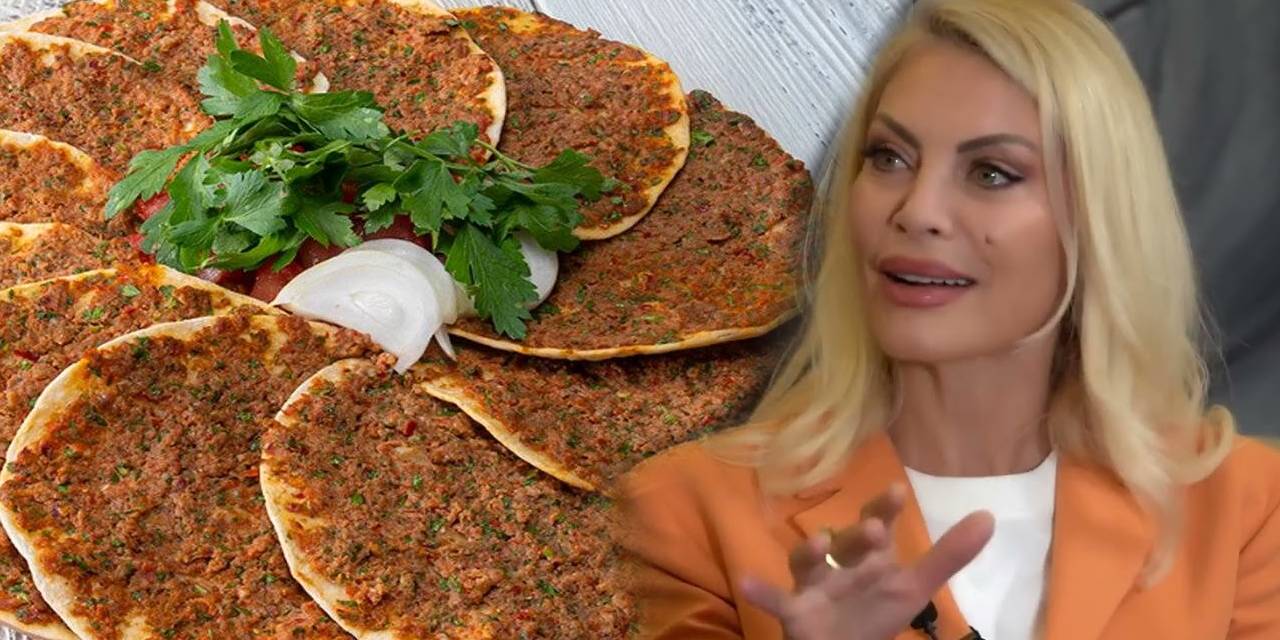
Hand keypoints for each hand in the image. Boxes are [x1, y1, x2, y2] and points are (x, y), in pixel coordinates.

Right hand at [739, 483, 993, 639]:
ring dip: (809, 551)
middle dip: (857, 534)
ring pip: (807, 564)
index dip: (884, 508)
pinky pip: (776, 600)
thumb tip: (988, 515)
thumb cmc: (873, 612)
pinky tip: (747, 582)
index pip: (876, 523)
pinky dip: (761, 592)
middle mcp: (839, 564)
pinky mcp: (794, 611)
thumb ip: (949, 554)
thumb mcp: (915, 587)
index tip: (896, 491)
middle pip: (845, 542)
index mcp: (868, 556)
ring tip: (818, 542)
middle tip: (876, 531)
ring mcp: (813, 585)